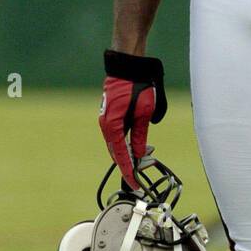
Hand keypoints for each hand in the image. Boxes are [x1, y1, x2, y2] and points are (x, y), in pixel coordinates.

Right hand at [99, 49, 166, 190]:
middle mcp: (106, 125)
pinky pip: (117, 135)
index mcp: (112, 126)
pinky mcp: (110, 115)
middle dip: (129, 164)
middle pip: (117, 152)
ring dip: (129, 153)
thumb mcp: (145, 112)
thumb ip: (141, 134)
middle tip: (141, 173)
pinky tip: (138, 144)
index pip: (121, 156)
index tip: (134, 184)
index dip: (128, 171)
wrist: (128, 65)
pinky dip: (127, 142)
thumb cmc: (138, 85)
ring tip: (144, 158)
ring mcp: (106, 119)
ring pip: (117, 144)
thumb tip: (140, 152)